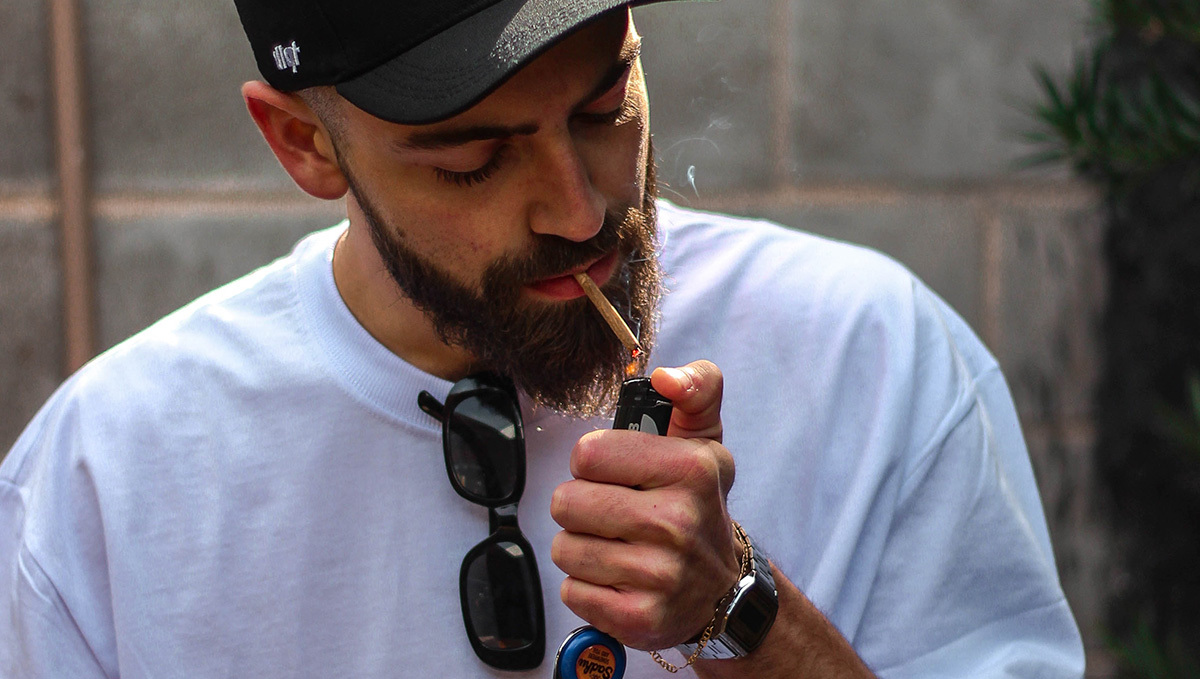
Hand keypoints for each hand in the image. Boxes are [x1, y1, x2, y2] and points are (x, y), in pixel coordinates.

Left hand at [550, 360, 740, 650]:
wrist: (724, 589)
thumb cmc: (698, 503)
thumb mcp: (704, 439)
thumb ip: (695, 389)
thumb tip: (665, 376)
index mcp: (690, 469)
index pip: (588, 453)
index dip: (594, 463)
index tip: (620, 475)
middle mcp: (678, 522)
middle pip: (567, 502)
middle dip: (581, 507)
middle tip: (615, 515)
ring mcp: (661, 575)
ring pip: (565, 548)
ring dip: (582, 548)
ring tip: (617, 548)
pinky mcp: (640, 618)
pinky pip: (572, 591)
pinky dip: (586, 587)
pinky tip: (618, 581)